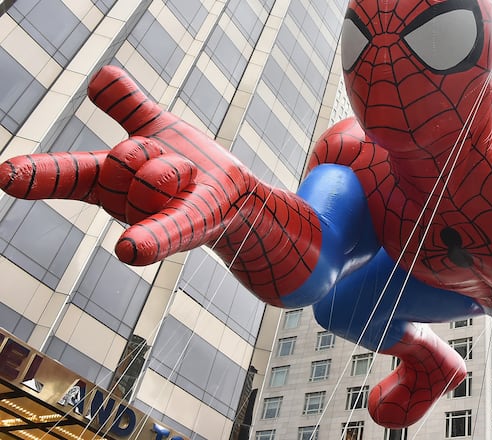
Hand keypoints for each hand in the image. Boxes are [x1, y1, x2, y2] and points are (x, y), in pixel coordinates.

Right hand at [0, 65, 258, 265]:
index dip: (37, 175)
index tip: (4, 175)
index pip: (68, 174)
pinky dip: (147, 240)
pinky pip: (164, 232)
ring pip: (150, 178)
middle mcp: (125, 206)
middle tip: (177, 163)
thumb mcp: (158, 128)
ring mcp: (155, 220)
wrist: (239, 197)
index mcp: (111, 181)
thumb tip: (99, 76)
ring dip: (179, 167)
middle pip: (124, 160)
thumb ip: (127, 105)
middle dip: (152, 149)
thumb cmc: (190, 166)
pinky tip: (128, 251)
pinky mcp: (188, 229)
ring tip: (192, 182)